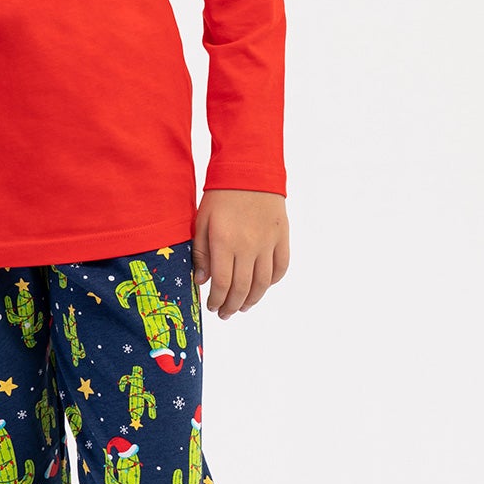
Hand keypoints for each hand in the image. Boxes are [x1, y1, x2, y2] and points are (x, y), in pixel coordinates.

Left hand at [192, 189, 288, 318]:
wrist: (250, 171)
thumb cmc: (220, 196)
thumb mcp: (202, 221)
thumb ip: (201, 253)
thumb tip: (202, 281)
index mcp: (225, 242)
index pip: (222, 283)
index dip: (216, 300)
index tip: (211, 307)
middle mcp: (248, 245)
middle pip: (242, 287)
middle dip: (231, 305)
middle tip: (224, 313)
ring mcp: (268, 242)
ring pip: (263, 282)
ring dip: (252, 299)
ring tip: (242, 306)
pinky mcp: (282, 237)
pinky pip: (281, 267)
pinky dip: (272, 281)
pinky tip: (262, 286)